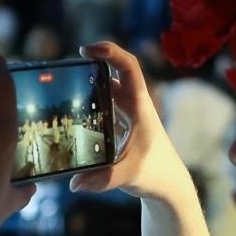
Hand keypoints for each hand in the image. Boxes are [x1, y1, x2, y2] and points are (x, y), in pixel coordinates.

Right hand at [67, 41, 193, 202]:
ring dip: (91, 83)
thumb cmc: (156, 175)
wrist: (170, 186)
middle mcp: (135, 105)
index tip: (87, 49)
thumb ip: (102, 179)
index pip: (129, 67)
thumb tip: (75, 183)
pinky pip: (106, 105)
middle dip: (94, 64)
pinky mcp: (124, 125)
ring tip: (65, 85)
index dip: (110, 52)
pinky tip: (73, 109)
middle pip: (116, 73)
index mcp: (140, 107)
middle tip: (69, 67)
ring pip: (109, 89)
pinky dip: (91, 102)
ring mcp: (130, 114)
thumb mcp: (128, 175)